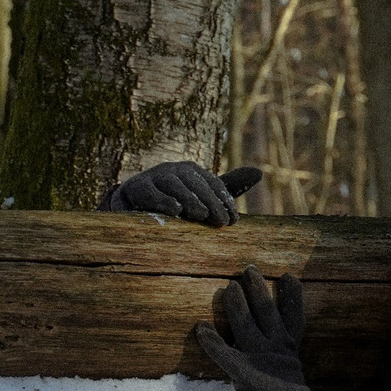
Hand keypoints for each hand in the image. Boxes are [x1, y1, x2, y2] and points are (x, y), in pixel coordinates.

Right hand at [102, 162, 262, 224]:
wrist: (131, 205)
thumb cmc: (172, 201)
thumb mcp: (200, 195)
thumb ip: (226, 187)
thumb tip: (259, 172)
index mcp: (191, 170)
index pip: (212, 182)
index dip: (224, 199)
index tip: (234, 220)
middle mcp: (173, 169)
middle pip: (194, 182)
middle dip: (210, 201)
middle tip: (221, 221)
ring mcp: (153, 176)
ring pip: (173, 184)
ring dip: (188, 198)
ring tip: (200, 214)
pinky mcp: (135, 188)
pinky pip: (148, 192)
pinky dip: (161, 200)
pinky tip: (174, 211)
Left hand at [193, 268, 315, 390]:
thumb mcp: (293, 385)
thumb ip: (283, 372)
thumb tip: (279, 372)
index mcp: (290, 352)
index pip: (293, 317)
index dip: (292, 296)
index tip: (288, 277)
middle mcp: (278, 349)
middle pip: (268, 310)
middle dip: (259, 288)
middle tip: (250, 270)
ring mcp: (260, 358)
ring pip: (246, 322)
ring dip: (236, 303)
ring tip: (229, 286)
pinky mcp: (243, 372)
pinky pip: (224, 353)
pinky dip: (211, 341)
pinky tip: (200, 328)